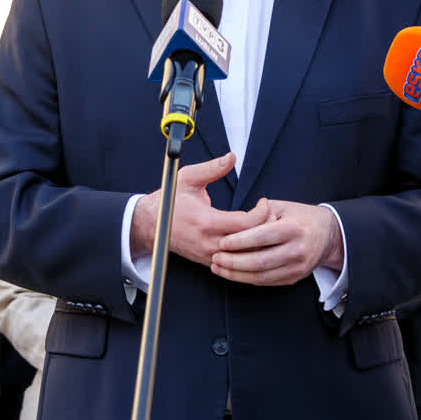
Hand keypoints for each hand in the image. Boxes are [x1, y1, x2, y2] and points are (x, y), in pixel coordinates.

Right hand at [131, 152, 261, 266]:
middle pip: (251, 242)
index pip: (246, 223)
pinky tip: (251, 237)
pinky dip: (246, 250)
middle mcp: (209, 242)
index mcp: (206, 222)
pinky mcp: (209, 262)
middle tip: (270, 213)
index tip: (263, 202)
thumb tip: (232, 157)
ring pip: (245, 256)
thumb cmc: (171, 200)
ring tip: (263, 224)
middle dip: (265, 227)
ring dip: (258, 241)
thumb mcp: (189, 178)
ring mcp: (209, 255)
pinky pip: (236, 262)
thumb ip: (213, 168)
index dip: (261, 212)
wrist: (151, 225)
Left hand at [212, 199, 341, 285]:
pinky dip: (246, 279)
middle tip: (215, 258)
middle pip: (259, 261)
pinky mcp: (294, 278)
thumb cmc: (298, 217)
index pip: (262, 238)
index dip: (239, 242)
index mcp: (293, 228)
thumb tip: (235, 225)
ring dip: (236, 275)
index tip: (221, 242)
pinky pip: (266, 282)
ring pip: (261, 276)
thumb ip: (258, 215)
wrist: (327, 234)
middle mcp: (297, 250)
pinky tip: (233, 273)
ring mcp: (297, 267)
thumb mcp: (281, 207)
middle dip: (233, 262)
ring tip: (218, 268)